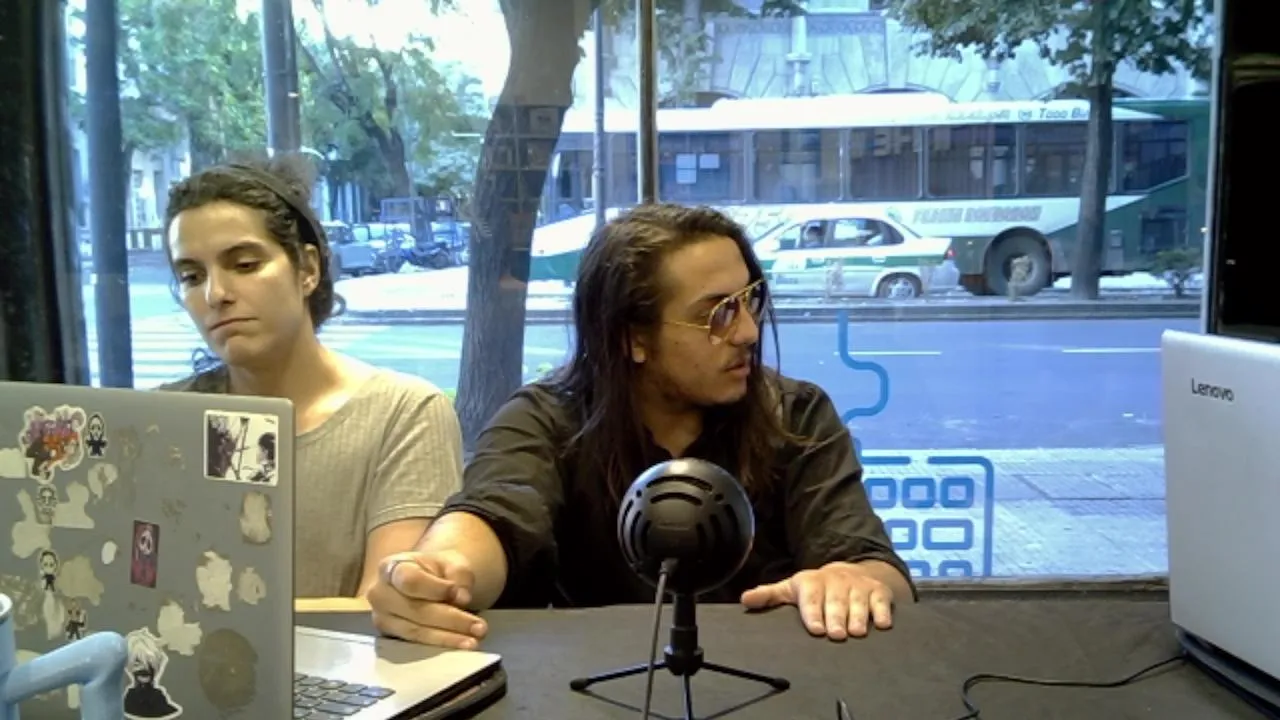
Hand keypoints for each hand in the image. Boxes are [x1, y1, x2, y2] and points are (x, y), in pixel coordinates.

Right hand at [367, 550, 488, 649]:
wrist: (426, 580)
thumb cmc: (436, 570)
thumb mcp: (452, 563)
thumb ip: (459, 575)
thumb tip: (462, 597)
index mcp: (391, 567)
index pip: (410, 581)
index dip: (436, 590)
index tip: (462, 596)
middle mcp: (380, 593)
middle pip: (415, 610)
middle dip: (451, 620)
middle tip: (479, 627)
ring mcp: (382, 617)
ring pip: (416, 631)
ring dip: (448, 637)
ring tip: (473, 640)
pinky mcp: (389, 636)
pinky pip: (416, 643)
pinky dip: (440, 644)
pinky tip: (460, 644)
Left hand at [740, 562, 893, 639]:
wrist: (851, 572)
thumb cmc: (816, 589)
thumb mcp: (792, 589)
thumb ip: (769, 596)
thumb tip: (744, 600)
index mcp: (812, 582)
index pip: (811, 597)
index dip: (813, 612)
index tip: (815, 629)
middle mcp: (836, 582)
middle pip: (836, 601)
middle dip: (836, 617)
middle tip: (835, 634)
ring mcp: (859, 586)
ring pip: (859, 602)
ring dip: (859, 617)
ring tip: (856, 633)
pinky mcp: (879, 592)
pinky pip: (882, 601)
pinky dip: (883, 612)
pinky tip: (882, 624)